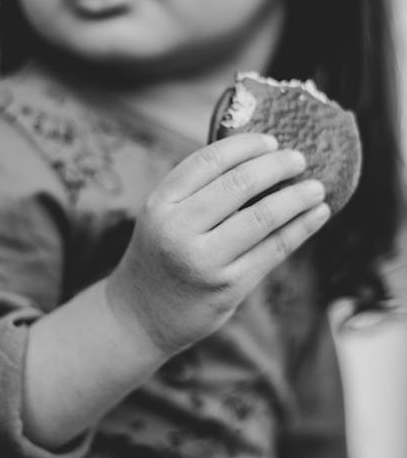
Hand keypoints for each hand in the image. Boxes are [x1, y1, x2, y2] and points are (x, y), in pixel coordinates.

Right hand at [107, 134, 329, 355]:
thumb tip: (257, 158)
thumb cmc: (160, 257)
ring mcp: (204, 260)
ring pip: (262, 217)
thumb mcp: (162, 216)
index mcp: (160, 204)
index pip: (208, 161)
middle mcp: (179, 230)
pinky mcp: (229, 287)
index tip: (270, 140)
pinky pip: (274, 249)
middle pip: (238, 184)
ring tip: (317, 188)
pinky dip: (301, 228)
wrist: (139, 316)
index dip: (245, 146)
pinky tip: (317, 214)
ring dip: (296, 198)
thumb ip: (197, 191)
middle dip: (277, 166)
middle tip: (299, 159)